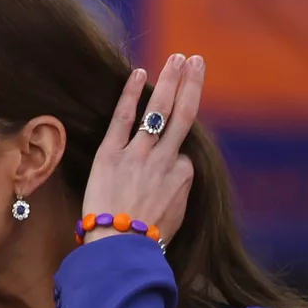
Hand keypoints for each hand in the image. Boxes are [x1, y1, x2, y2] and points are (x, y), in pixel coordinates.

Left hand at [81, 54, 204, 243]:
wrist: (119, 249)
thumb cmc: (145, 240)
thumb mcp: (176, 218)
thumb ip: (179, 191)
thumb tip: (179, 175)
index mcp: (182, 177)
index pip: (183, 153)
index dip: (174, 156)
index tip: (162, 167)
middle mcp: (164, 160)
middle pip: (183, 115)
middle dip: (191, 84)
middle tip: (196, 60)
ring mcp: (138, 154)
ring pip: (159, 110)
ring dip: (170, 80)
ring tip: (178, 58)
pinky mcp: (111, 153)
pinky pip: (123, 118)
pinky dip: (131, 93)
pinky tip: (138, 72)